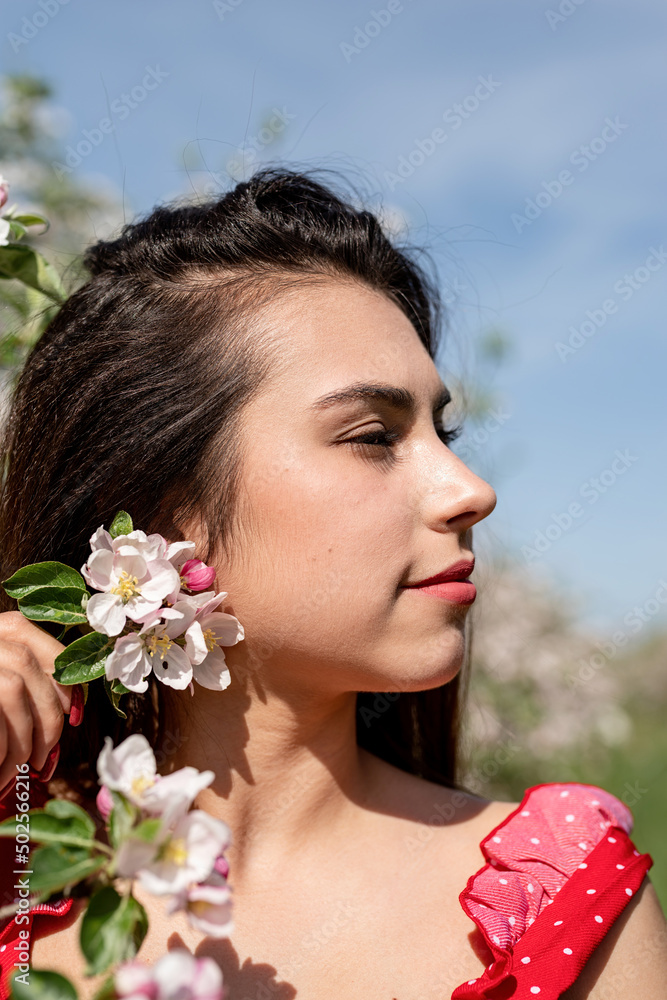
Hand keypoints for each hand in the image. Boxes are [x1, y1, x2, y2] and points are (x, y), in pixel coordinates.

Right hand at [0, 611, 82, 793]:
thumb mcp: (1, 678)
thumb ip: (26, 682)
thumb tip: (73, 711)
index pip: (44, 650)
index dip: (65, 684)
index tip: (72, 714)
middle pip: (30, 674)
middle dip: (47, 723)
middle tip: (43, 760)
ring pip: (10, 695)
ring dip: (20, 745)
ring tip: (12, 774)